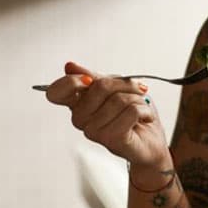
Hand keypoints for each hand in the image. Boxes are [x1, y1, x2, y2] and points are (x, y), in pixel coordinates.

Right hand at [44, 61, 169, 166]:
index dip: (72, 81)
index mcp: (77, 104)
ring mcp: (93, 131)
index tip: (90, 79)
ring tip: (140, 110)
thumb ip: (94, 78)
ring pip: (119, 99)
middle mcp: (80, 119)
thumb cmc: (132, 115)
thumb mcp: (115, 88)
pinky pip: (131, 111)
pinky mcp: (110, 139)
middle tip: (137, 92)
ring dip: (138, 100)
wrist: (150, 141)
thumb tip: (69, 66)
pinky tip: (144, 119)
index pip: (56, 92)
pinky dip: (144, 111)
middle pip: (100, 86)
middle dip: (125, 85)